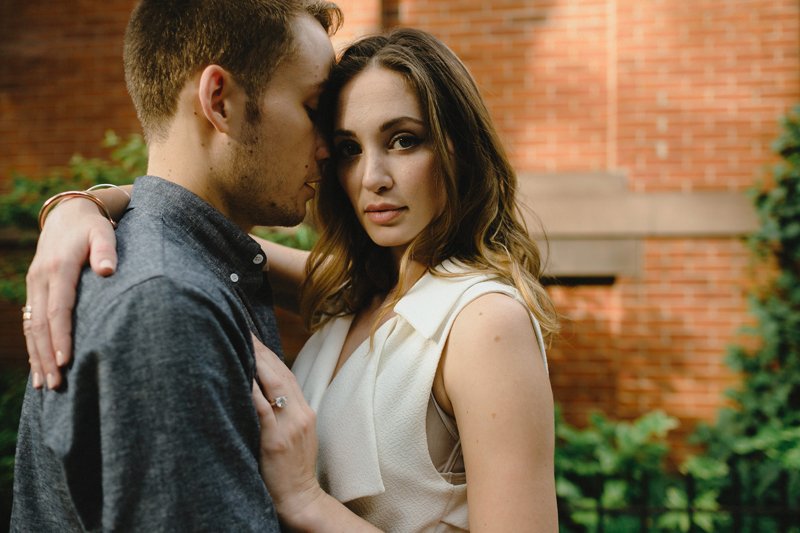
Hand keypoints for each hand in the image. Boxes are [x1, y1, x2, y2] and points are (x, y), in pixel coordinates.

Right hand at [24, 199, 117, 388]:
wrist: (68, 215)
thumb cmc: (94, 227)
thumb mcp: (103, 232)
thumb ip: (106, 250)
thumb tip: (107, 271)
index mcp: (58, 268)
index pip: (59, 308)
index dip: (62, 336)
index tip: (66, 361)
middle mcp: (41, 279)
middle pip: (41, 324)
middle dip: (47, 356)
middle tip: (57, 384)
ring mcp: (34, 285)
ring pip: (32, 327)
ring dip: (37, 357)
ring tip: (46, 385)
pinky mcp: (34, 290)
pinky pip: (31, 323)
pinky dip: (33, 347)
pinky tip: (38, 369)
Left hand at [250, 334, 324, 523]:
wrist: (301, 498)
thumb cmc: (291, 469)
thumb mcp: (294, 435)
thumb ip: (282, 412)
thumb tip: (259, 391)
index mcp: (304, 410)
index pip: (286, 373)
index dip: (268, 354)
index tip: (251, 336)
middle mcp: (300, 413)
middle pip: (280, 372)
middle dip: (260, 350)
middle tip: (241, 329)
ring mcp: (290, 426)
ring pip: (274, 384)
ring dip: (255, 361)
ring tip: (239, 341)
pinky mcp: (276, 440)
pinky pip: (262, 408)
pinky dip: (251, 389)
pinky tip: (239, 375)